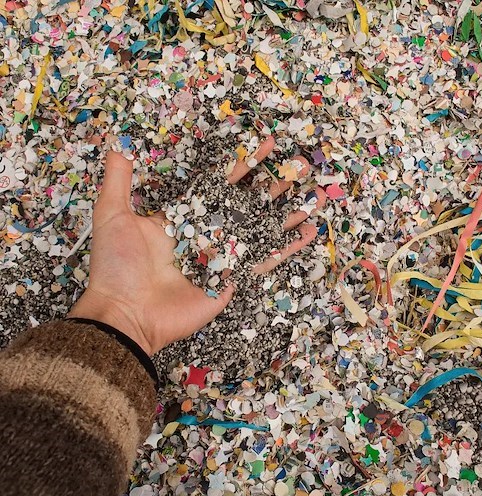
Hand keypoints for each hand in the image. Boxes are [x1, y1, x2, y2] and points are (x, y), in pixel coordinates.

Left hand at [68, 137, 324, 354]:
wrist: (125, 312)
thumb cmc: (118, 265)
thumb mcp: (112, 214)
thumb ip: (119, 179)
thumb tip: (117, 145)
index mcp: (186, 215)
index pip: (222, 182)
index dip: (245, 163)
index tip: (267, 144)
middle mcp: (208, 232)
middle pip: (250, 203)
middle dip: (276, 185)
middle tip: (301, 165)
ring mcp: (223, 256)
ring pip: (263, 228)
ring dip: (289, 213)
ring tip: (315, 196)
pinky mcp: (232, 279)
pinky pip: (264, 259)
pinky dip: (287, 247)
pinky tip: (309, 232)